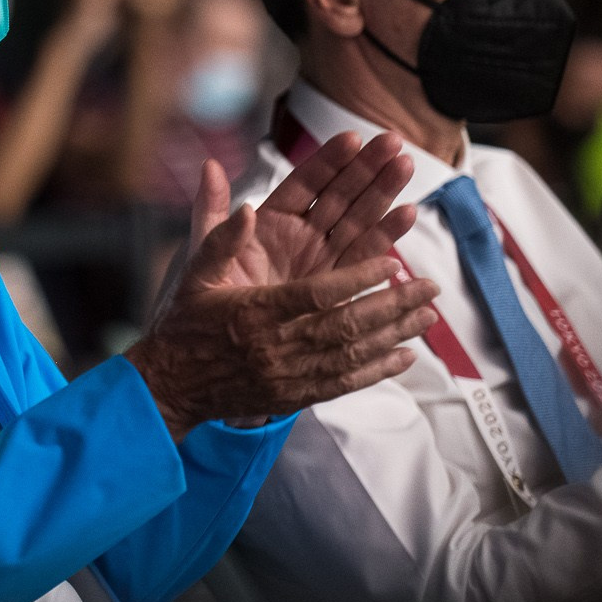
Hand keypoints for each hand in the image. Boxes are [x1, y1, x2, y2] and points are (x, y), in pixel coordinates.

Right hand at [125, 138, 437, 438]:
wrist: (172, 385)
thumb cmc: (186, 323)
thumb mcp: (195, 274)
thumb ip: (219, 238)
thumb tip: (245, 205)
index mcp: (253, 311)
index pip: (314, 294)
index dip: (355, 278)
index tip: (390, 261)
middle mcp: (274, 346)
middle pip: (345, 325)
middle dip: (392, 304)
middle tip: (429, 286)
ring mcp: (287, 375)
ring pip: (352, 354)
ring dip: (394, 334)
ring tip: (428, 315)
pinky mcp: (294, 396)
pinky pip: (344, 383)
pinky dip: (379, 370)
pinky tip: (406, 356)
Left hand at [194, 130, 418, 286]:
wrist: (219, 351)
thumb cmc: (204, 301)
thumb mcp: (202, 255)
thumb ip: (210, 212)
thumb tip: (210, 166)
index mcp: (270, 221)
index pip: (304, 183)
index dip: (327, 161)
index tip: (352, 138)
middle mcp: (301, 235)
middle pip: (339, 194)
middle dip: (367, 168)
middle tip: (394, 142)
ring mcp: (323, 258)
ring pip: (358, 220)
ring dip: (384, 193)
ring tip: (406, 166)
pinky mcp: (339, 285)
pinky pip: (366, 257)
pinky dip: (386, 236)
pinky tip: (406, 214)